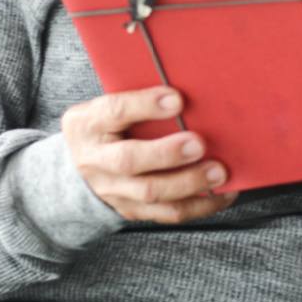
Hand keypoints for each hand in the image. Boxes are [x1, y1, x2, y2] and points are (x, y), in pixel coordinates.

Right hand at [62, 88, 237, 223]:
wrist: (80, 163)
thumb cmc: (107, 124)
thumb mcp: (107, 105)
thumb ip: (137, 99)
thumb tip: (190, 88)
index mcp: (89, 123)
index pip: (114, 112)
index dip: (145, 106)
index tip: (178, 100)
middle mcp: (95, 160)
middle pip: (129, 161)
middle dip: (167, 154)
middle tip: (199, 144)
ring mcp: (112, 190)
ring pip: (150, 193)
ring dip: (188, 183)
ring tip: (218, 172)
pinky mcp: (131, 209)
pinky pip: (166, 213)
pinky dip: (199, 206)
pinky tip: (221, 193)